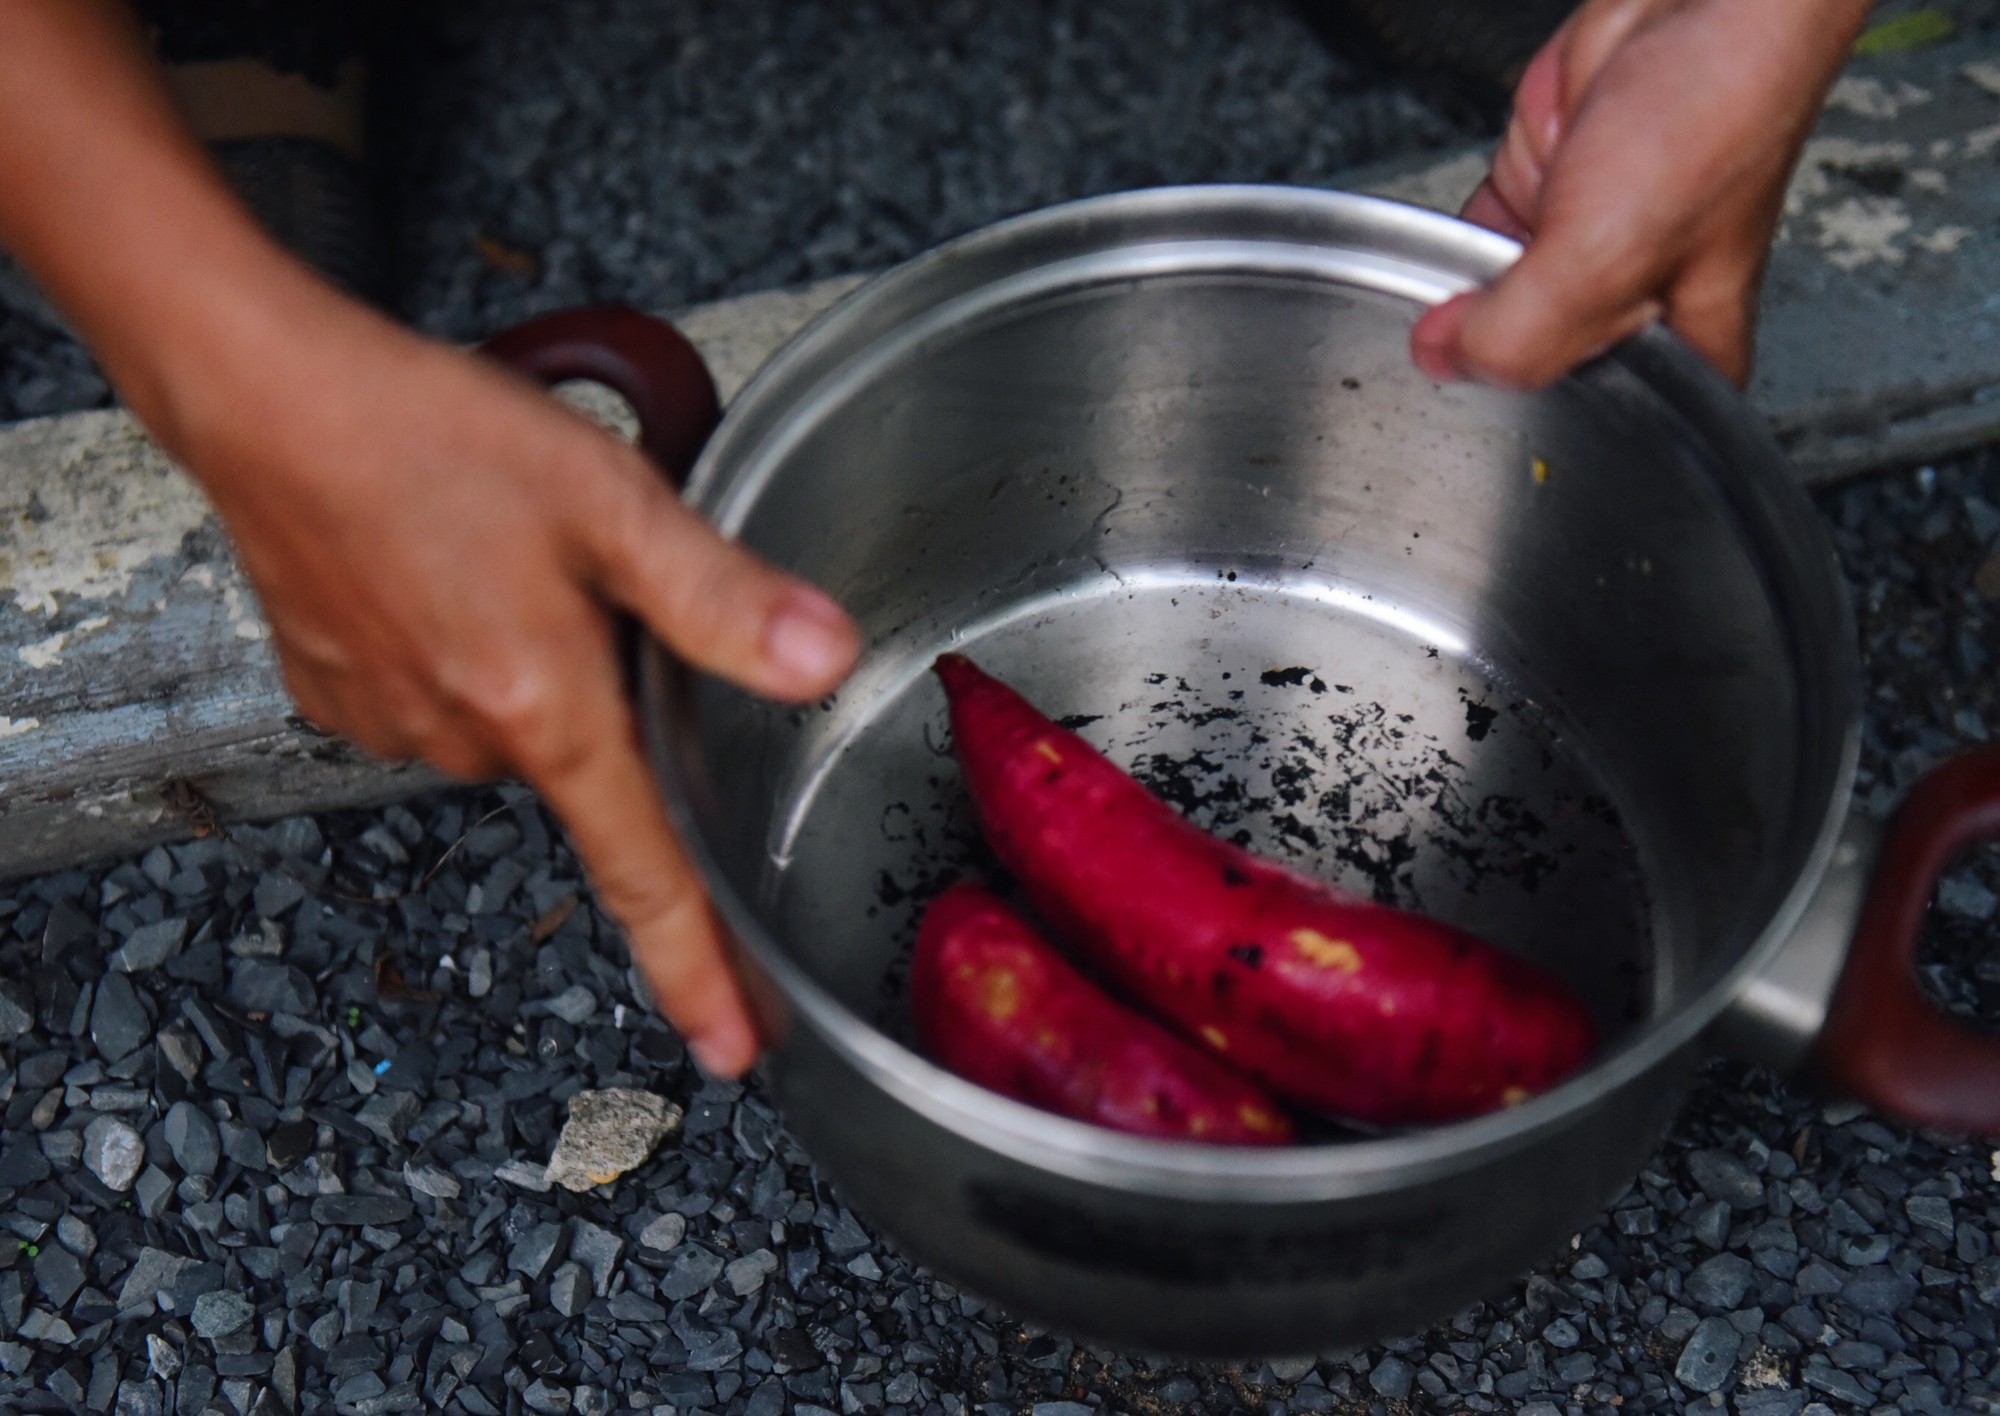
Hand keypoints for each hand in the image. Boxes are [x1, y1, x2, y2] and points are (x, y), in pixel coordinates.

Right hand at [163, 284, 857, 1075]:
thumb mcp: (612, 501)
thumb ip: (723, 598)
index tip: (730, 1047)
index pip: (645, 872)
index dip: (696, 966)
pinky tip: (442, 568)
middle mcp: (466, 740)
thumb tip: (825, 663)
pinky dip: (458, 647)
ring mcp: (391, 723)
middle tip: (578, 575)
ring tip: (500, 553)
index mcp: (547, 711)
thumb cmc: (432, 436)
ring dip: (532, 663)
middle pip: (588, 761)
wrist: (267, 393)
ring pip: (512, 723)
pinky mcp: (335, 693)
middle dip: (602, 687)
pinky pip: (435, 699)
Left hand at [1411, 0, 1869, 389]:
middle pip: (1539, 374)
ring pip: (1496, 312)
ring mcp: (1583, 253)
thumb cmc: (1716, 112)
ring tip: (1440, 312)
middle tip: (1445, 373)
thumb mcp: (1605, 258)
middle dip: (1492, 369)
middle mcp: (1634, 311)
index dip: (1550, 434)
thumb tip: (1442, 359)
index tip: (1490, 436)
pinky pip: (1473, 249)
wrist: (1699, 2)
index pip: (1615, 431)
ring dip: (1461, 310)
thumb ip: (1518, 331)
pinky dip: (1448, 255)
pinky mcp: (1540, 197)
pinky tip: (1435, 263)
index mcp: (1687, 352)